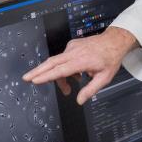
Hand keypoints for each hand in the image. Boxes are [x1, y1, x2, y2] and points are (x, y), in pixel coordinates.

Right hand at [22, 26, 136, 104]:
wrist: (114, 41)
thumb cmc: (110, 58)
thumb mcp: (105, 78)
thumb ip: (91, 90)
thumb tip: (79, 101)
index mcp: (82, 61)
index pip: (61, 70)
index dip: (47, 76)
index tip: (35, 80)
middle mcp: (74, 52)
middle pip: (51, 62)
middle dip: (37, 71)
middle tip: (26, 79)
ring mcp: (72, 47)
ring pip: (57, 63)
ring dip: (58, 76)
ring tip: (68, 87)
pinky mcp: (71, 45)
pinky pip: (63, 58)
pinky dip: (65, 68)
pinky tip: (76, 74)